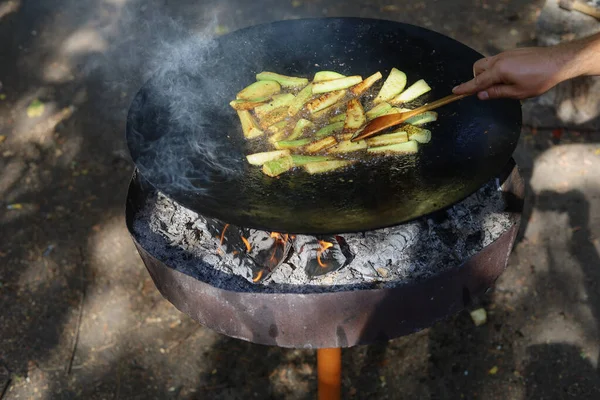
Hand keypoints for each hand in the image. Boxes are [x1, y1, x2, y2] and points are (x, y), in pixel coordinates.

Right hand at [452, 46, 570, 99]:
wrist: (558, 61)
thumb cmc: (540, 79)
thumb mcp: (517, 92)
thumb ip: (496, 93)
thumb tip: (480, 95)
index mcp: (499, 70)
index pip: (477, 82)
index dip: (465, 88)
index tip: (454, 92)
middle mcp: (499, 60)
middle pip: (478, 69)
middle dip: (477, 79)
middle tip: (488, 90)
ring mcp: (505, 54)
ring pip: (486, 64)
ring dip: (487, 74)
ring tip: (503, 84)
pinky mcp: (511, 53)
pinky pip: (496, 61)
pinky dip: (496, 70)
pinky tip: (512, 76)